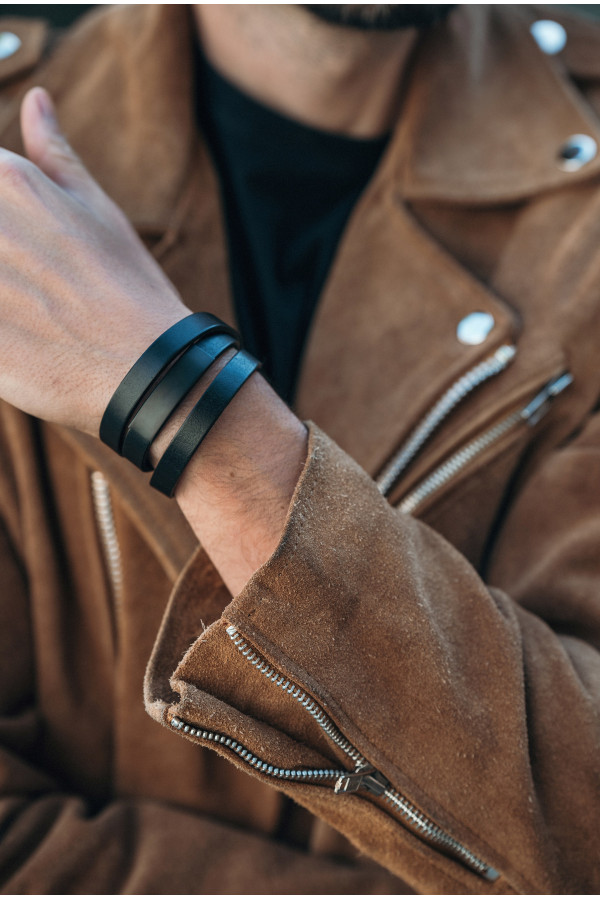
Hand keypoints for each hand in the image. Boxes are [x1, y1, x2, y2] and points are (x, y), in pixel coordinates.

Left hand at [0, 87, 188, 434]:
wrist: (148, 369)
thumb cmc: (130, 289)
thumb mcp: (99, 211)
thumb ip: (54, 153)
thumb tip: (36, 99)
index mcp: (10, 183)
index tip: (18, 243)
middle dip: (2, 256)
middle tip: (26, 278)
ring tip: (23, 302)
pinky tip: (17, 331)